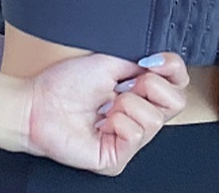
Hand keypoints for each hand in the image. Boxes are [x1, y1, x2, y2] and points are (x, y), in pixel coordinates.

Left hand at [24, 52, 189, 175]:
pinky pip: (135, 134)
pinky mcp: (117, 158)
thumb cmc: (67, 82)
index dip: (173, 67)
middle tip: (123, 86)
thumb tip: (164, 62)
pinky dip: (117, 122)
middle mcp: (139, 117)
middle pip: (177, 102)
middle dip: (150, 86)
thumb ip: (141, 61)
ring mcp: (129, 140)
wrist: (38, 103)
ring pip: (155, 119)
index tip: (152, 60)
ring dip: (126, 104)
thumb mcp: (111, 61)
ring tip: (106, 107)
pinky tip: (101, 123)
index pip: (179, 82)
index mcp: (141, 93)